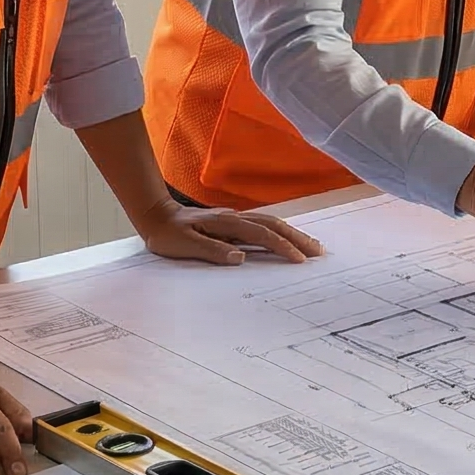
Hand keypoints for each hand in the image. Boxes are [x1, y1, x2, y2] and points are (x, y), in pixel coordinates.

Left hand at [131, 198, 323, 265]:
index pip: (262, 234)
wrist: (156, 215)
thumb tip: (240, 257)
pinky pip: (262, 225)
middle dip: (298, 238)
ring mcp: (235, 219)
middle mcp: (235, 218)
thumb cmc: (168, 234)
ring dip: (292, 233)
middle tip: (318, 251)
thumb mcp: (184, 245)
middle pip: (274, 225)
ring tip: (311, 245)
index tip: (299, 259)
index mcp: (226, 223)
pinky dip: (280, 231)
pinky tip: (287, 238)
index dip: (282, 246)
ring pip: (271, 223)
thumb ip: (212, 250)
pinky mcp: (233, 223)